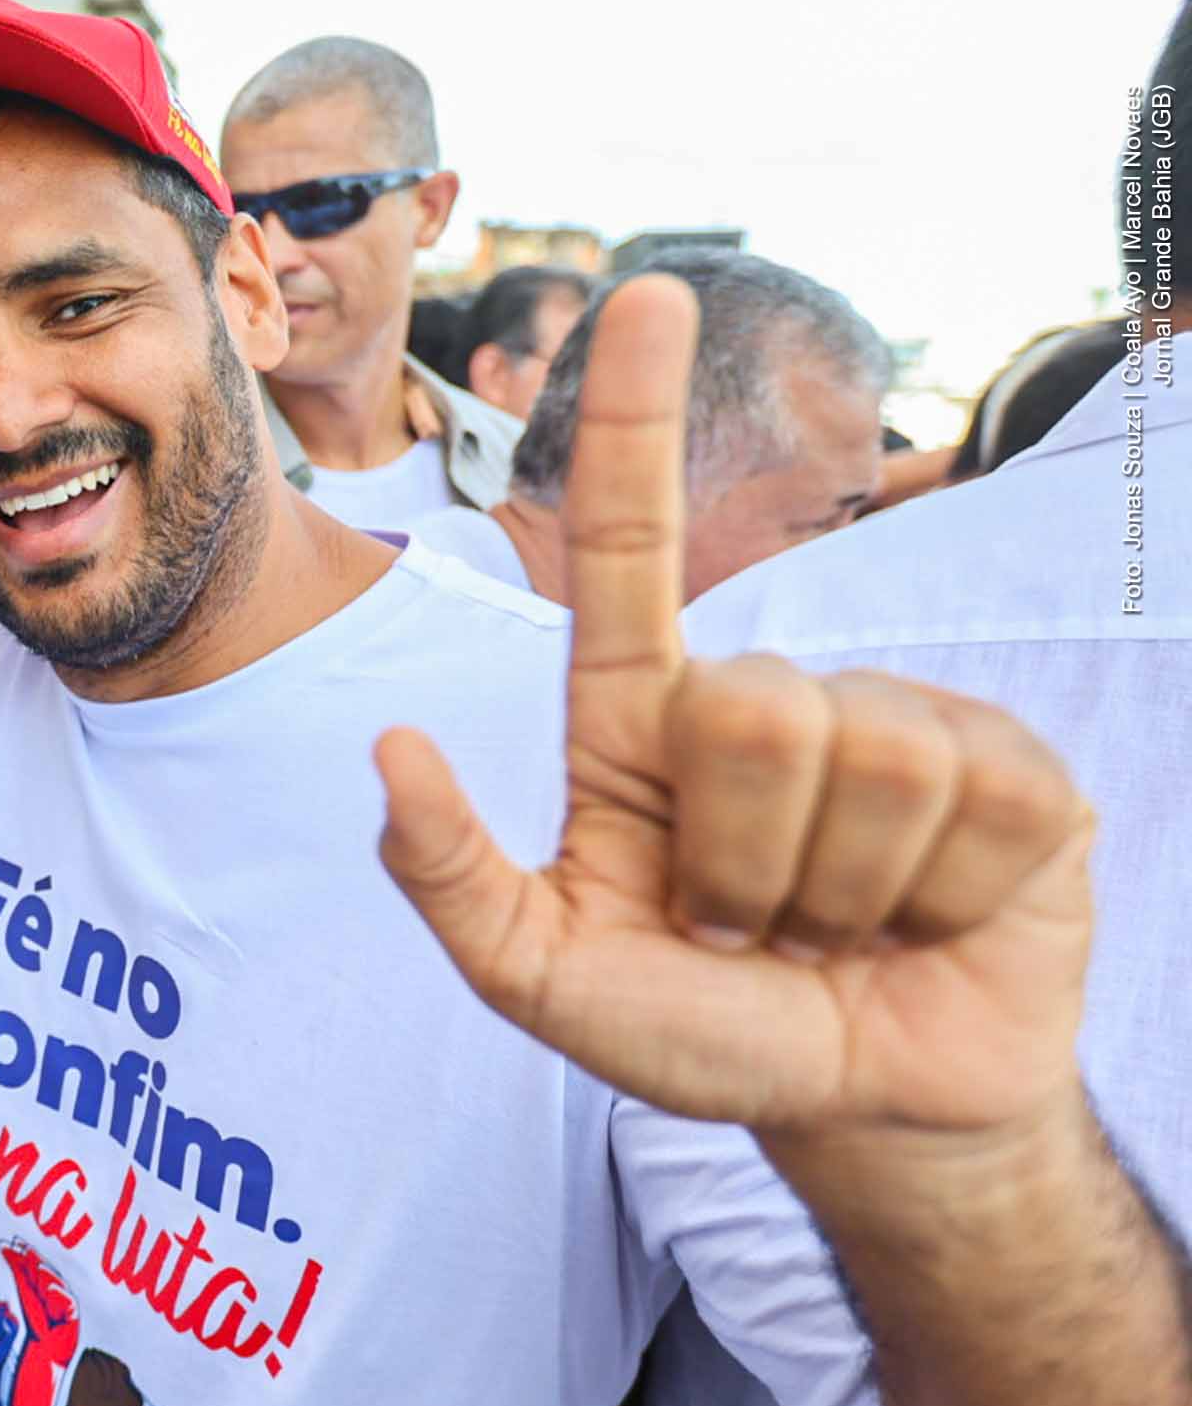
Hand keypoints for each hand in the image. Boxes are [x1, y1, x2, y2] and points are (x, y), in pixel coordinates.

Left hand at [373, 276, 1094, 1137]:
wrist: (866, 1110)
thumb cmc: (698, 1031)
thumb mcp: (548, 977)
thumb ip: (452, 883)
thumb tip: (391, 753)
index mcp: (647, 722)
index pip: (632, 549)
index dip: (640, 419)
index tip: (646, 295)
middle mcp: (770, 697)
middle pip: (753, 706)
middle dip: (745, 859)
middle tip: (752, 923)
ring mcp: (896, 724)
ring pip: (867, 757)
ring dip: (841, 888)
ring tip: (835, 926)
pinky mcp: (1014, 772)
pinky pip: (980, 798)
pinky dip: (943, 895)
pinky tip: (932, 917)